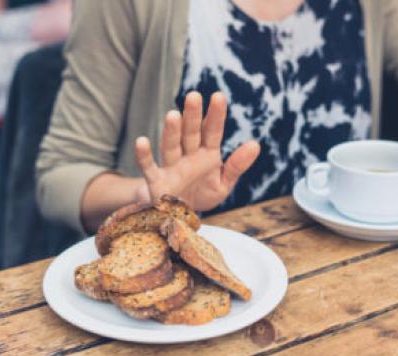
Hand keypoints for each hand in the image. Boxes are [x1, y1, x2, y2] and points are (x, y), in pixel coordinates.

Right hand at [134, 91, 259, 210]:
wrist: (181, 216)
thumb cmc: (203, 194)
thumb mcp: (224, 183)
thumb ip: (237, 165)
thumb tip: (255, 145)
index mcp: (207, 154)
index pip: (212, 131)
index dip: (215, 115)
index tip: (218, 96)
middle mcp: (188, 156)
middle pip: (190, 133)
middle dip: (192, 116)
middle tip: (194, 96)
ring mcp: (171, 167)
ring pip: (171, 146)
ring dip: (171, 132)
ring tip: (173, 115)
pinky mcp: (157, 181)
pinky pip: (149, 167)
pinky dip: (144, 156)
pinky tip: (141, 142)